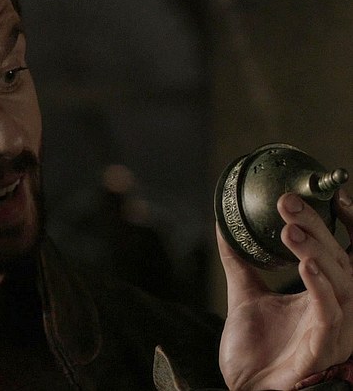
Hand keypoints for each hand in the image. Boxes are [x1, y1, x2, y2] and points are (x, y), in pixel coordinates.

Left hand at [218, 189, 352, 389]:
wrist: (246, 388)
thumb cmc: (257, 350)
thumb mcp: (245, 294)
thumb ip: (240, 261)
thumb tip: (224, 225)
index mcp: (325, 294)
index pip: (346, 252)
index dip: (346, 224)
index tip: (329, 195)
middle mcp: (338, 309)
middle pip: (340, 259)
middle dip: (318, 227)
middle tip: (289, 203)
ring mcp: (334, 329)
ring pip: (341, 282)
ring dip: (317, 251)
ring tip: (291, 228)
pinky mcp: (323, 347)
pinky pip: (330, 313)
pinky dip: (320, 286)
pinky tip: (306, 265)